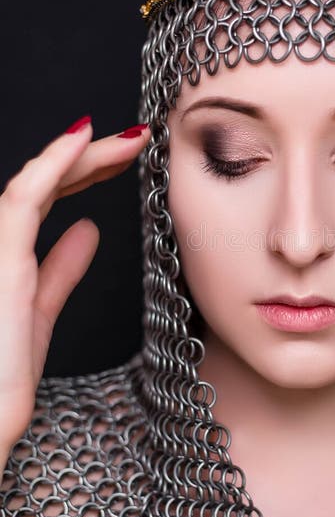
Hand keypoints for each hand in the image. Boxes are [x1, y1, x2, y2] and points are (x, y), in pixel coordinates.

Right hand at [0, 116, 150, 458]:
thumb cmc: (1, 378)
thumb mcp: (40, 314)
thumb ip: (60, 269)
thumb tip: (87, 229)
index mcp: (6, 254)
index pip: (45, 196)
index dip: (83, 170)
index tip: (123, 156)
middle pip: (45, 183)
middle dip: (93, 157)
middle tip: (138, 138)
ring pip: (37, 182)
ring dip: (85, 154)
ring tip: (132, 139)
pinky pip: (23, 200)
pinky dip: (54, 165)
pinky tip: (84, 139)